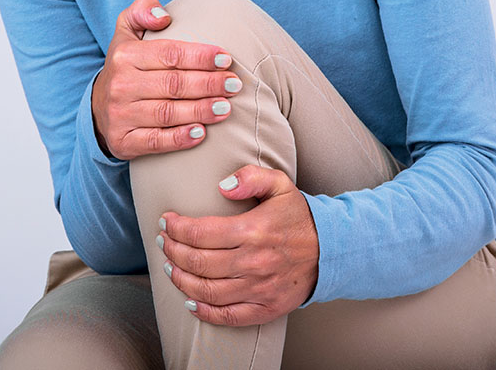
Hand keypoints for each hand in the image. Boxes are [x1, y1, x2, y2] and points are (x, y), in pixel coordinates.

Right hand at [92, 0, 240, 159]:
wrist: (99, 109)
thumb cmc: (127, 66)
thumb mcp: (127, 31)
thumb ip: (142, 11)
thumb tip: (164, 16)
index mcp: (125, 55)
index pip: (169, 54)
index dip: (200, 56)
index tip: (226, 59)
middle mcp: (121, 85)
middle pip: (173, 84)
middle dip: (208, 84)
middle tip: (234, 84)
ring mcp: (120, 115)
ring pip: (167, 113)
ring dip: (200, 111)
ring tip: (226, 108)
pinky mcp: (123, 141)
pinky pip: (155, 141)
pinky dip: (179, 139)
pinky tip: (201, 134)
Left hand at [158, 165, 319, 325]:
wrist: (331, 249)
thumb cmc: (299, 216)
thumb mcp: (280, 184)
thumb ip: (250, 177)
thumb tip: (221, 185)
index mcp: (253, 230)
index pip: (200, 232)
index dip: (176, 228)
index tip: (166, 221)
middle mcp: (253, 262)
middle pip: (197, 262)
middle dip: (172, 251)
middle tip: (164, 243)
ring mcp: (259, 288)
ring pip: (206, 290)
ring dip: (181, 279)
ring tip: (170, 267)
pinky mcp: (265, 308)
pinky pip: (228, 316)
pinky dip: (204, 312)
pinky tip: (190, 301)